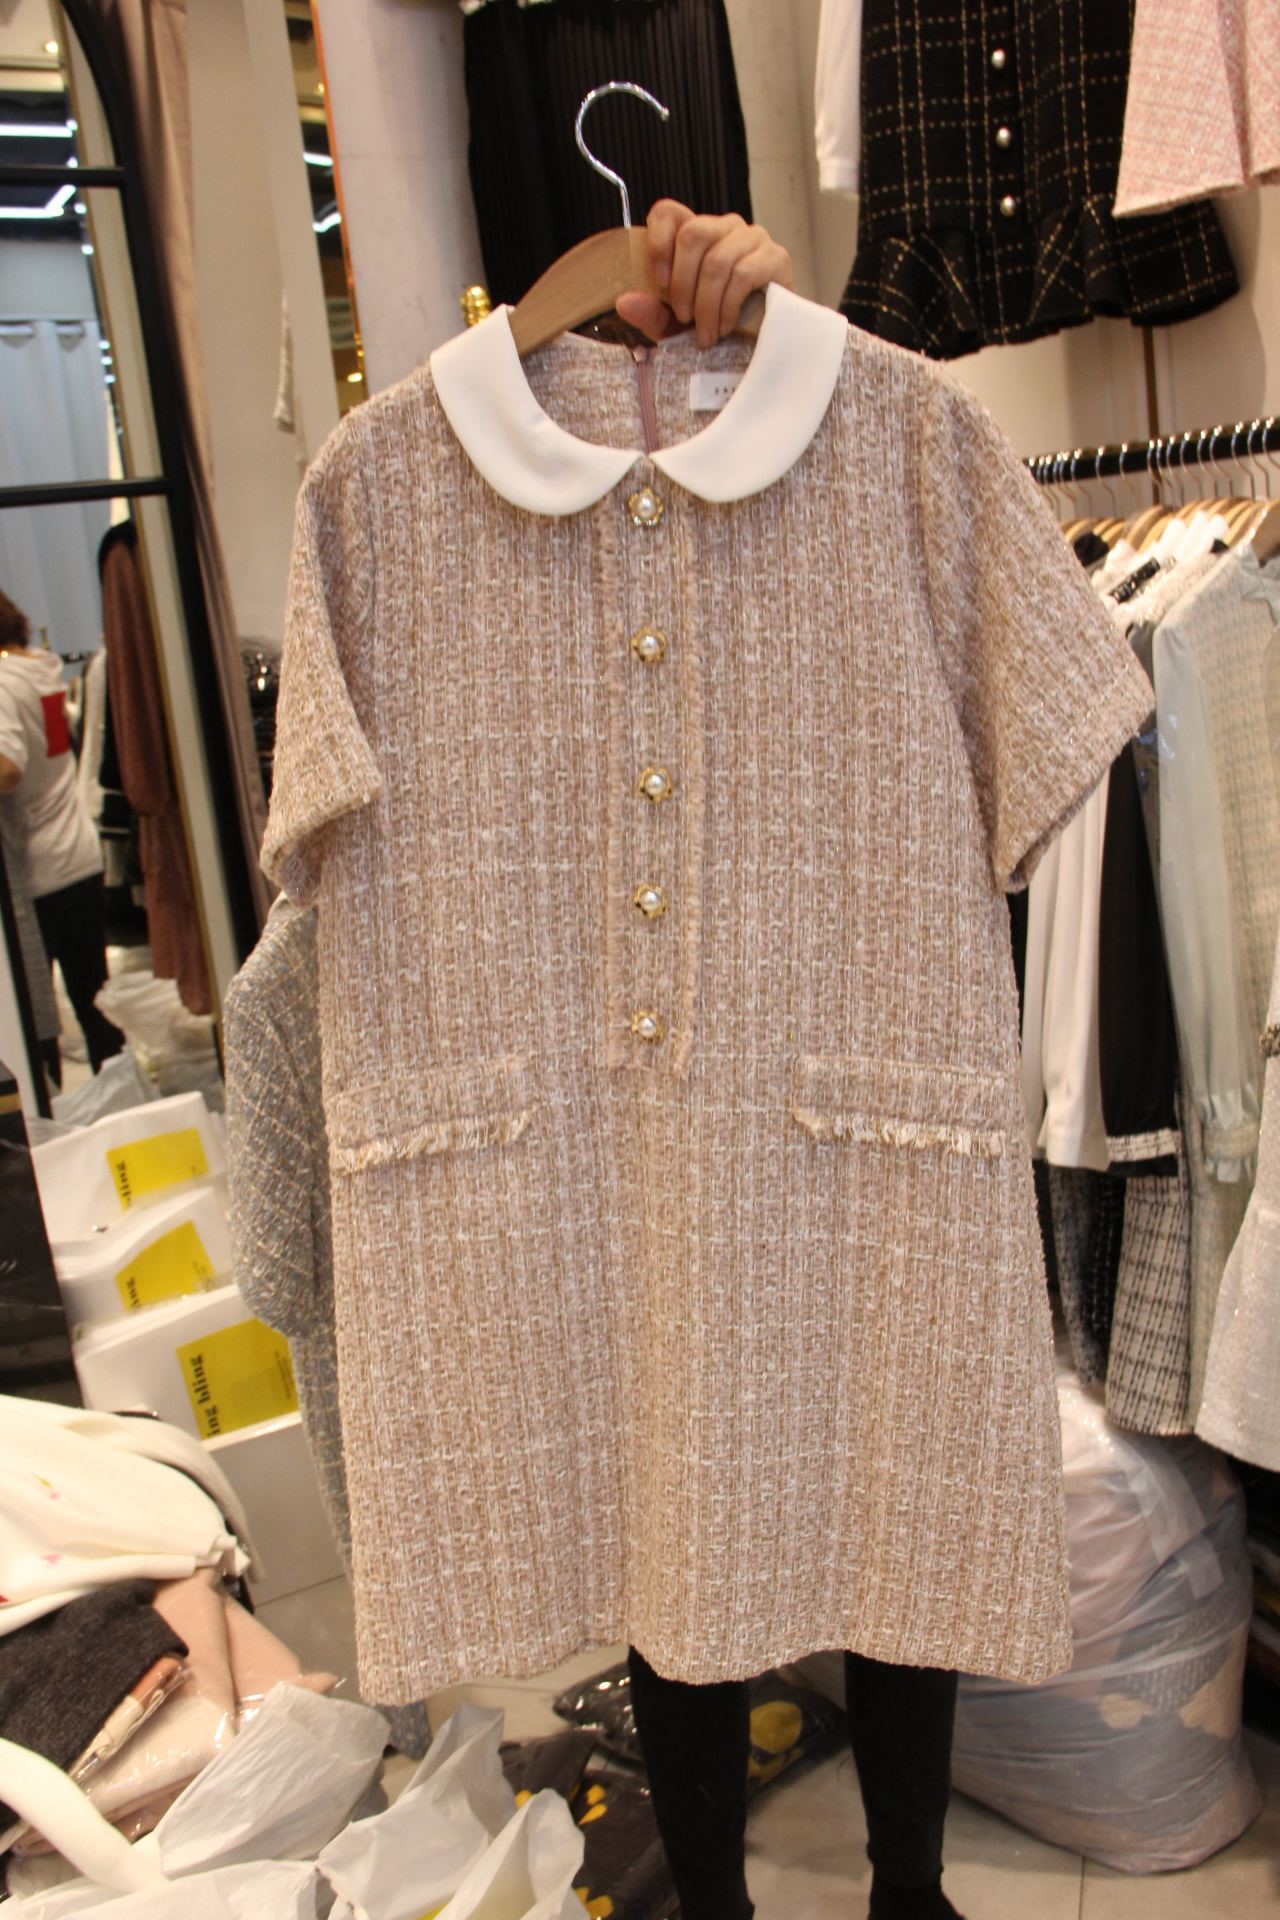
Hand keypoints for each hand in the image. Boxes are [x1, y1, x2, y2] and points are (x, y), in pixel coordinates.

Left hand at [616, 200, 794, 347]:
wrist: (762, 343)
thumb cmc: (718, 325)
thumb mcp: (675, 324)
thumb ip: (652, 312)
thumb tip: (625, 302)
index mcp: (697, 235)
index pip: (668, 212)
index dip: (658, 242)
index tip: (659, 281)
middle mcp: (724, 227)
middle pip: (694, 233)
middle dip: (684, 284)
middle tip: (685, 318)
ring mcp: (752, 238)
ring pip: (718, 260)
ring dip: (707, 304)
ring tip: (707, 333)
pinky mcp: (776, 257)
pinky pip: (744, 273)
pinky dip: (730, 306)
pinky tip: (727, 325)